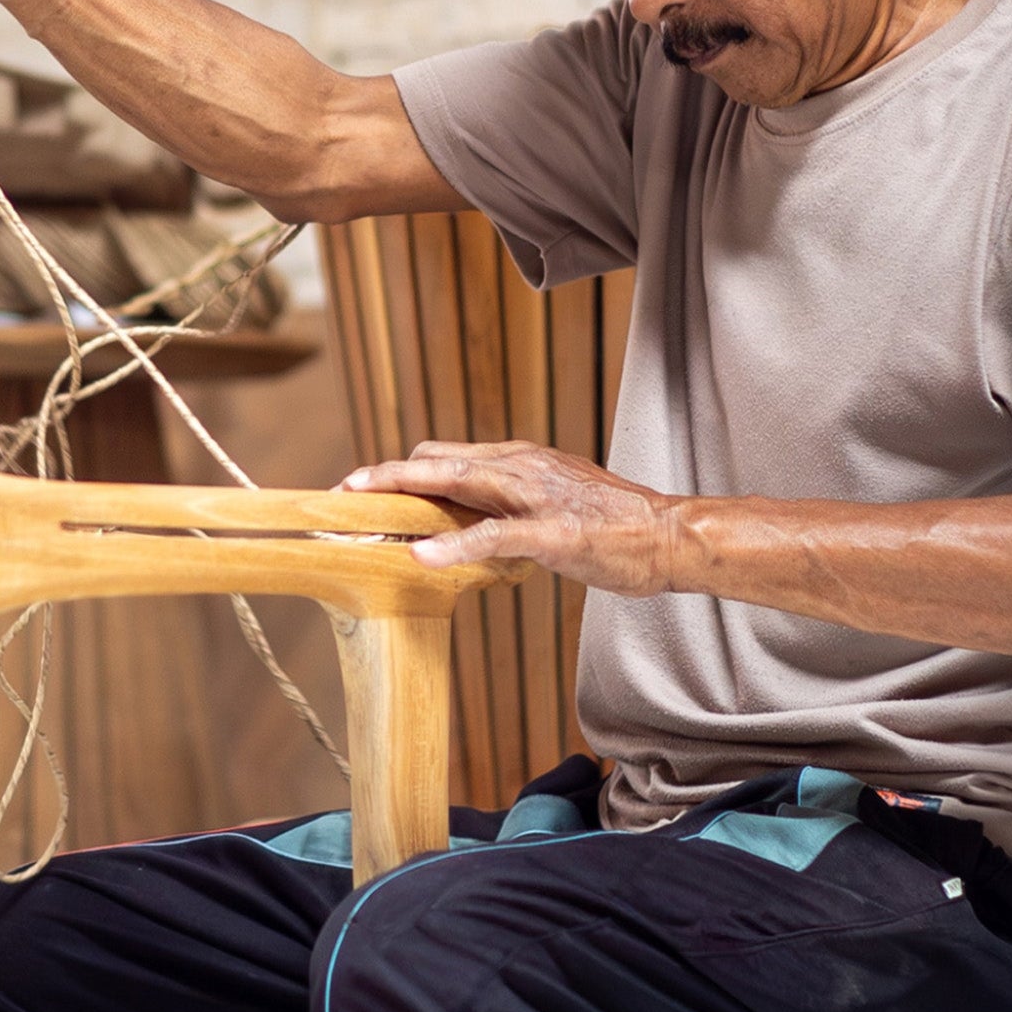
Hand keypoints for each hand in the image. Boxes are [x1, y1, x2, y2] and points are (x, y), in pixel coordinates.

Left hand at [341, 440, 684, 595]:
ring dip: (403, 491)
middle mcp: (521, 466)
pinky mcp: (553, 531)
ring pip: (456, 481)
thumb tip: (466, 524)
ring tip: (358, 501)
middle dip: (385, 475)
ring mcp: (536, 496)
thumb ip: (508, 508)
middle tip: (340, 490)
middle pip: (437, 460)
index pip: (445, 455)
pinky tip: (420, 556)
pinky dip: (452, 544)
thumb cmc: (613, 527)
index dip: (400, 471)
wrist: (670, 536)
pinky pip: (493, 535)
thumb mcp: (552, 506)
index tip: (361, 489)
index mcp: (520, 460)